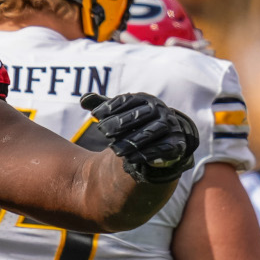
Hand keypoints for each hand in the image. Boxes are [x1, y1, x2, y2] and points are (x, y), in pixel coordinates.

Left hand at [80, 92, 199, 183]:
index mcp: (146, 100)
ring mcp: (170, 126)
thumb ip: (103, 105)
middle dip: (121, 123)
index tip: (95, 114)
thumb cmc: (135, 123)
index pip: (129, 100)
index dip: (111, 106)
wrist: (162, 138)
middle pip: (142, 115)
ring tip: (114, 151)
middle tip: (102, 131)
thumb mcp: (120, 113)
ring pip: (153, 131)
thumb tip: (83, 99)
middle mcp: (160, 110)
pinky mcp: (176, 143)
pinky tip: (130, 160)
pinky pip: (164, 148)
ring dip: (133, 141)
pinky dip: (148, 154)